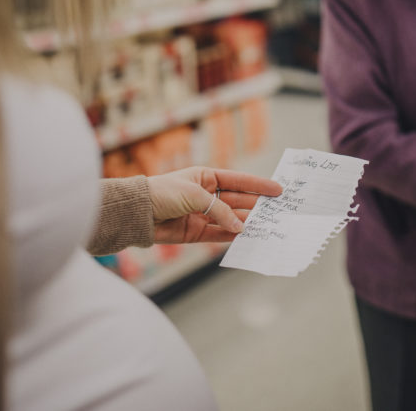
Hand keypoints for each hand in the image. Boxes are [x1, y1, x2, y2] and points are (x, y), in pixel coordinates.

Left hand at [147, 166, 281, 244]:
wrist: (137, 212)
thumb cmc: (163, 193)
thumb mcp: (195, 195)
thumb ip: (220, 211)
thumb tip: (240, 226)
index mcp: (205, 177)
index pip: (238, 181)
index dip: (258, 185)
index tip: (278, 190)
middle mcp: (205, 195)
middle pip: (236, 201)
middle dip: (256, 206)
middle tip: (277, 212)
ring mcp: (201, 214)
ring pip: (229, 219)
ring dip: (245, 223)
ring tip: (266, 227)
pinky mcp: (195, 232)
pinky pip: (218, 234)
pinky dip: (231, 237)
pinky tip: (246, 237)